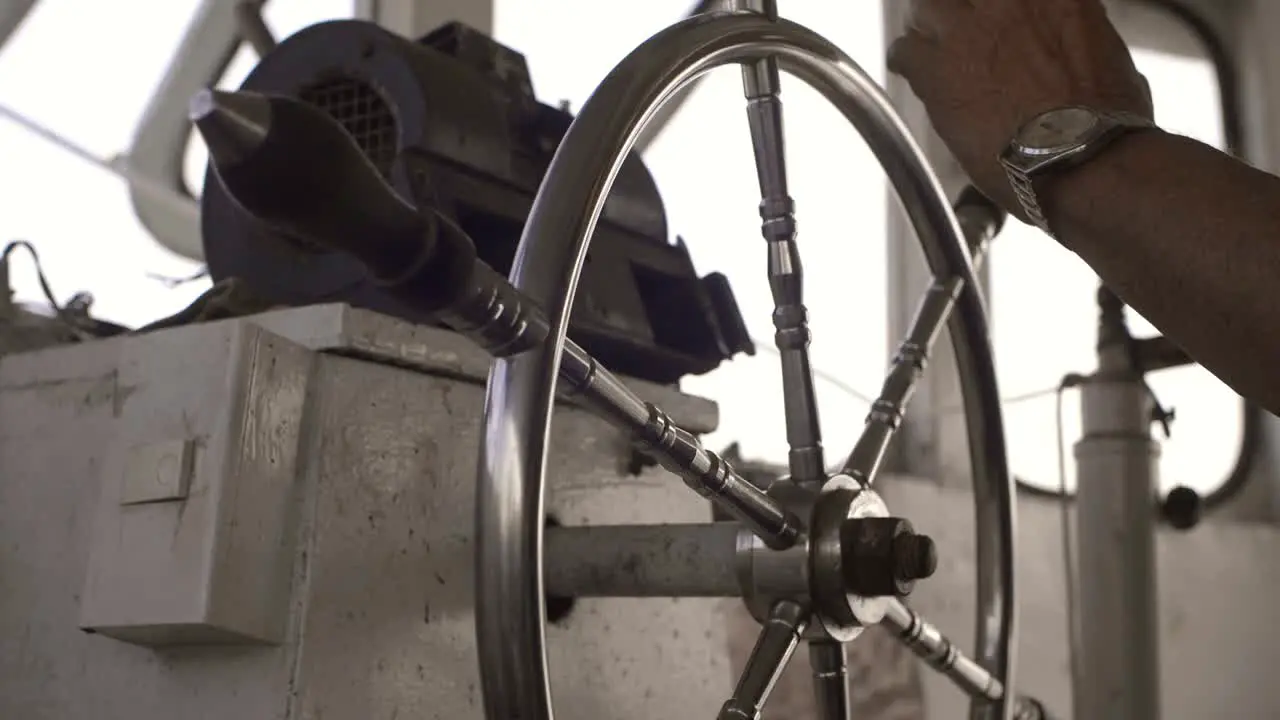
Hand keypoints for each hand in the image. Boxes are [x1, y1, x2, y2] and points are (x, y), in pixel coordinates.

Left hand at [887, 0, 1153, 217]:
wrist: (1081, 160)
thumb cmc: (1105, 125)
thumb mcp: (1107, 58)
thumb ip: (1076, 40)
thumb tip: (1076, 47)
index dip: (995, 7)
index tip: (994, 16)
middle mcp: (1008, 3)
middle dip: (959, 9)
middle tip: (956, 27)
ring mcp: (969, 33)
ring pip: (927, 7)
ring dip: (927, 27)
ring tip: (926, 46)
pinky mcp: (938, 71)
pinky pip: (904, 51)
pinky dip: (905, 60)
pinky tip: (909, 70)